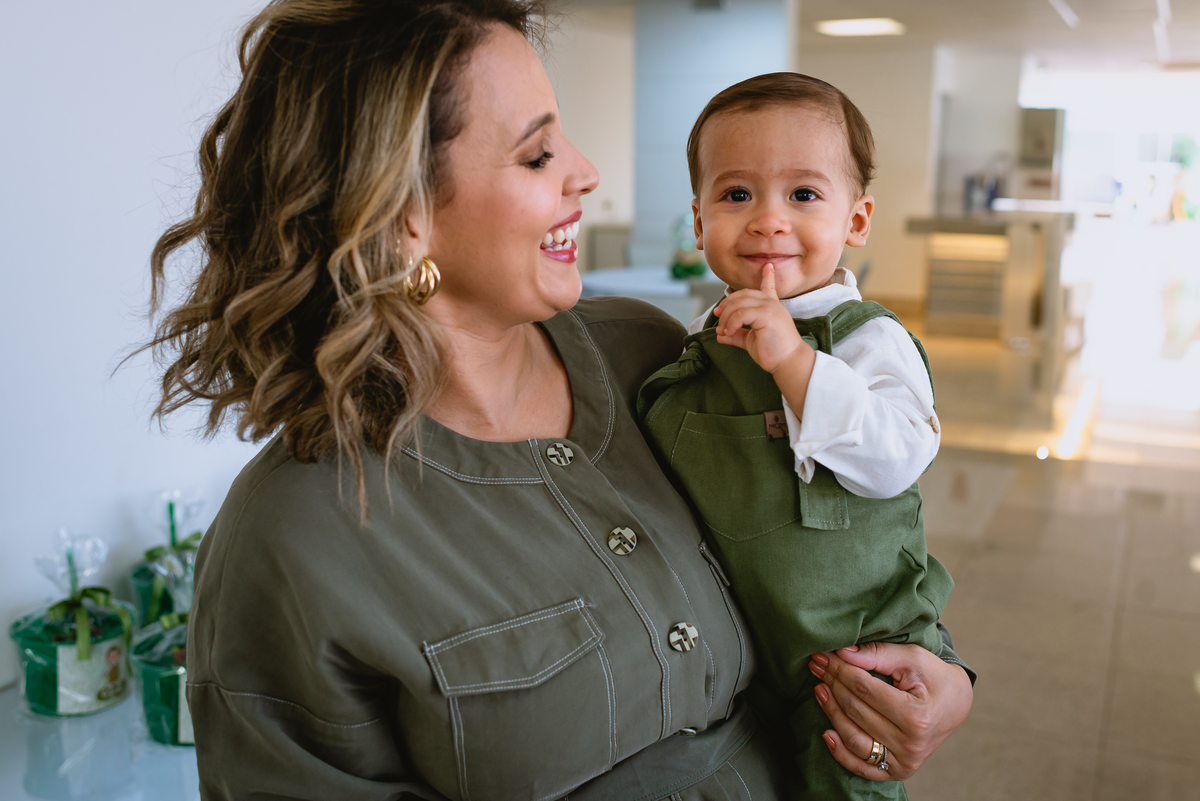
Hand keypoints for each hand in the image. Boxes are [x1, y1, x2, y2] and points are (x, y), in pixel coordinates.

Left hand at [713, 264, 805, 373]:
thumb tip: (720, 335)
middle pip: (743, 295)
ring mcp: (770, 308)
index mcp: (771, 307)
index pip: (768, 287)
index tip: (768, 266)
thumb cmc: (772, 352)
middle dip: (726, 304)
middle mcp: (771, 304)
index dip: (767, 276)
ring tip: (722, 330)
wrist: (787, 362)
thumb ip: (736, 334)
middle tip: (717, 316)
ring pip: (739, 304)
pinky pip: (741, 314)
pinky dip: (731, 323)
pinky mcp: (767, 315)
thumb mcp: (750, 340)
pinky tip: (728, 332)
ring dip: (725, 317)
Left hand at [807, 642, 973, 780]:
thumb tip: (842, 652)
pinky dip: (840, 753)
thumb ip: (877, 654)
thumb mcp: (912, 658)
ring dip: (831, 713)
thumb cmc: (934, 677)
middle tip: (816, 666)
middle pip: (856, 712)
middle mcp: (911, 744)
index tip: (823, 655)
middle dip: (833, 685)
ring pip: (854, 739)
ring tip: (819, 689)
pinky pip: (862, 767)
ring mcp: (904, 762)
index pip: (865, 690)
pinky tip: (826, 732)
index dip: (840, 670)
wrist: (956, 704)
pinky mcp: (898, 771)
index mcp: (917, 716)